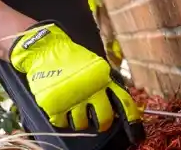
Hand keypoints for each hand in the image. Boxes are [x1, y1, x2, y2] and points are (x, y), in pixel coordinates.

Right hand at [9, 21, 143, 140]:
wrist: (45, 48)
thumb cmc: (71, 57)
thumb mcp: (95, 65)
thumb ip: (106, 82)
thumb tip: (118, 105)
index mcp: (103, 78)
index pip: (123, 102)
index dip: (131, 119)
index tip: (135, 132)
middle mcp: (90, 89)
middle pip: (104, 119)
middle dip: (102, 123)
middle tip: (97, 121)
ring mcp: (72, 98)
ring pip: (82, 124)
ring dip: (80, 120)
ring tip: (75, 109)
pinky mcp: (54, 104)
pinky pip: (62, 123)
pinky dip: (62, 118)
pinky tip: (62, 108)